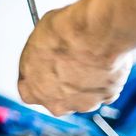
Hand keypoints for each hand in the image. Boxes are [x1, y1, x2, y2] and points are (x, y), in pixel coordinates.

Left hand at [17, 6, 132, 115]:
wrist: (95, 33)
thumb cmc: (64, 34)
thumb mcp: (35, 40)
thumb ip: (37, 56)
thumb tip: (42, 50)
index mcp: (34, 90)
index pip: (28, 90)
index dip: (35, 77)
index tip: (39, 66)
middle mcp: (57, 103)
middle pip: (55, 97)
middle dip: (58, 82)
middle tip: (64, 61)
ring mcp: (84, 103)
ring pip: (80, 96)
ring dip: (81, 82)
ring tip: (85, 59)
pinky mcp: (107, 97)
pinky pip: (103, 90)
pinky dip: (102, 80)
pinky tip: (100, 62)